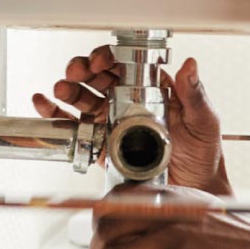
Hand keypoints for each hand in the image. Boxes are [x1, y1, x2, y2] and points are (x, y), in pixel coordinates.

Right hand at [31, 45, 230, 192]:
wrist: (195, 190)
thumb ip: (195, 94)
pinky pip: (76, 127)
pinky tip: (45, 104)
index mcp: (152, 90)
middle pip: (98, 78)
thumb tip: (190, 64)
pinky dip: (56, 114)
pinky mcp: (102, 145)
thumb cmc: (203, 154)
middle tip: (76, 72)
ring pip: (84, 98)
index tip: (102, 62)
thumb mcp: (204, 121)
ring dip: (68, 89)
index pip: (125, 65)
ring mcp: (113, 122)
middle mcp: (129, 102)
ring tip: (61, 89)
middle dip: (83, 70)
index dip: (109, 58)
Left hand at [87, 185, 249, 248]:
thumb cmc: (243, 243)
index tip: (96, 239)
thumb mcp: (203, 214)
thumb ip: (173, 216)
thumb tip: (144, 233)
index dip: (99, 221)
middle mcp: (166, 213)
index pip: (116, 199)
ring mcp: (170, 240)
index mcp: (171, 197)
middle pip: (106, 227)